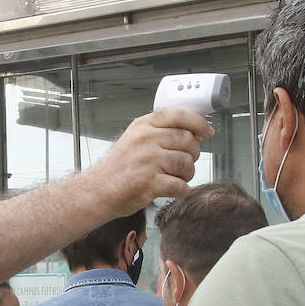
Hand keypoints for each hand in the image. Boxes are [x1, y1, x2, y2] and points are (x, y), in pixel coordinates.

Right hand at [85, 108, 212, 213]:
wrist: (97, 191)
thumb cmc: (118, 168)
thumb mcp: (136, 139)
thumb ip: (162, 133)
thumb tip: (195, 133)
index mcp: (143, 126)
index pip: (180, 115)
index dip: (199, 123)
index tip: (207, 131)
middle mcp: (146, 139)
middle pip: (188, 141)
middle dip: (192, 154)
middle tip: (183, 163)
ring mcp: (148, 160)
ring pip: (187, 163)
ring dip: (187, 174)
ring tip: (175, 178)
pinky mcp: (149, 182)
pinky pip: (180, 185)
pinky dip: (181, 191)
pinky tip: (172, 190)